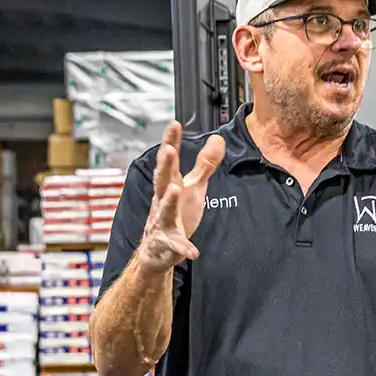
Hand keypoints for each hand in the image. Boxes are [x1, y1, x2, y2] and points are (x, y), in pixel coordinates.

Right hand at [137, 122, 227, 269]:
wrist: (157, 251)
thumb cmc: (177, 214)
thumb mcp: (194, 187)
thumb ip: (205, 164)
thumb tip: (218, 137)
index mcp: (170, 184)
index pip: (170, 160)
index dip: (171, 141)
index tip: (174, 124)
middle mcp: (163, 201)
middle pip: (162, 180)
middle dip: (164, 165)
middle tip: (168, 149)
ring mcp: (163, 222)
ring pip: (164, 210)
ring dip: (169, 200)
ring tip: (176, 189)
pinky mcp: (168, 244)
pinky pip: (176, 246)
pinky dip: (184, 248)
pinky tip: (193, 252)